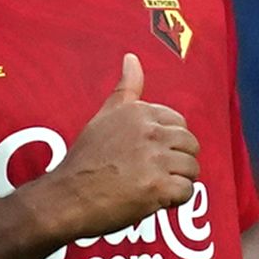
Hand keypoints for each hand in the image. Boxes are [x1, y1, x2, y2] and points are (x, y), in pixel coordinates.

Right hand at [30, 54, 198, 240]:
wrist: (66, 197)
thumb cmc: (84, 160)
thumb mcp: (103, 116)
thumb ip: (125, 88)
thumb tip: (132, 58)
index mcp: (139, 112)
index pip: (179, 122)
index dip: (168, 143)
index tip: (150, 154)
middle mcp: (149, 132)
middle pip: (190, 144)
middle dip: (177, 161)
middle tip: (153, 173)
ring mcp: (155, 160)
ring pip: (191, 168)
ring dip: (177, 181)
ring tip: (153, 186)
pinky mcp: (158, 187)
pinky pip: (186, 191)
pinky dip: (175, 199)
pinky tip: (155, 199)